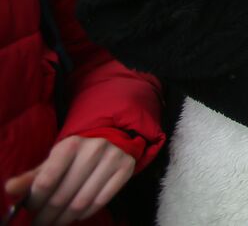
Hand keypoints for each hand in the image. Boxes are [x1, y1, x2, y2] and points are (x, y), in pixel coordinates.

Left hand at [5, 136, 135, 225]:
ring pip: (82, 201)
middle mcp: (94, 149)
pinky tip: (77, 215)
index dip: (36, 200)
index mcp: (71, 144)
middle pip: (63, 195)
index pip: (46, 180)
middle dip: (48, 215)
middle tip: (41, 223)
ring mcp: (112, 159)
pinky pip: (101, 201)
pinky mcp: (125, 169)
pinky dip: (86, 213)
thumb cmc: (76, 155)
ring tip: (56, 223)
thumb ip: (31, 176)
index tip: (31, 210)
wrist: (113, 139)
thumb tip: (10, 189)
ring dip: (65, 218)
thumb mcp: (53, 160)